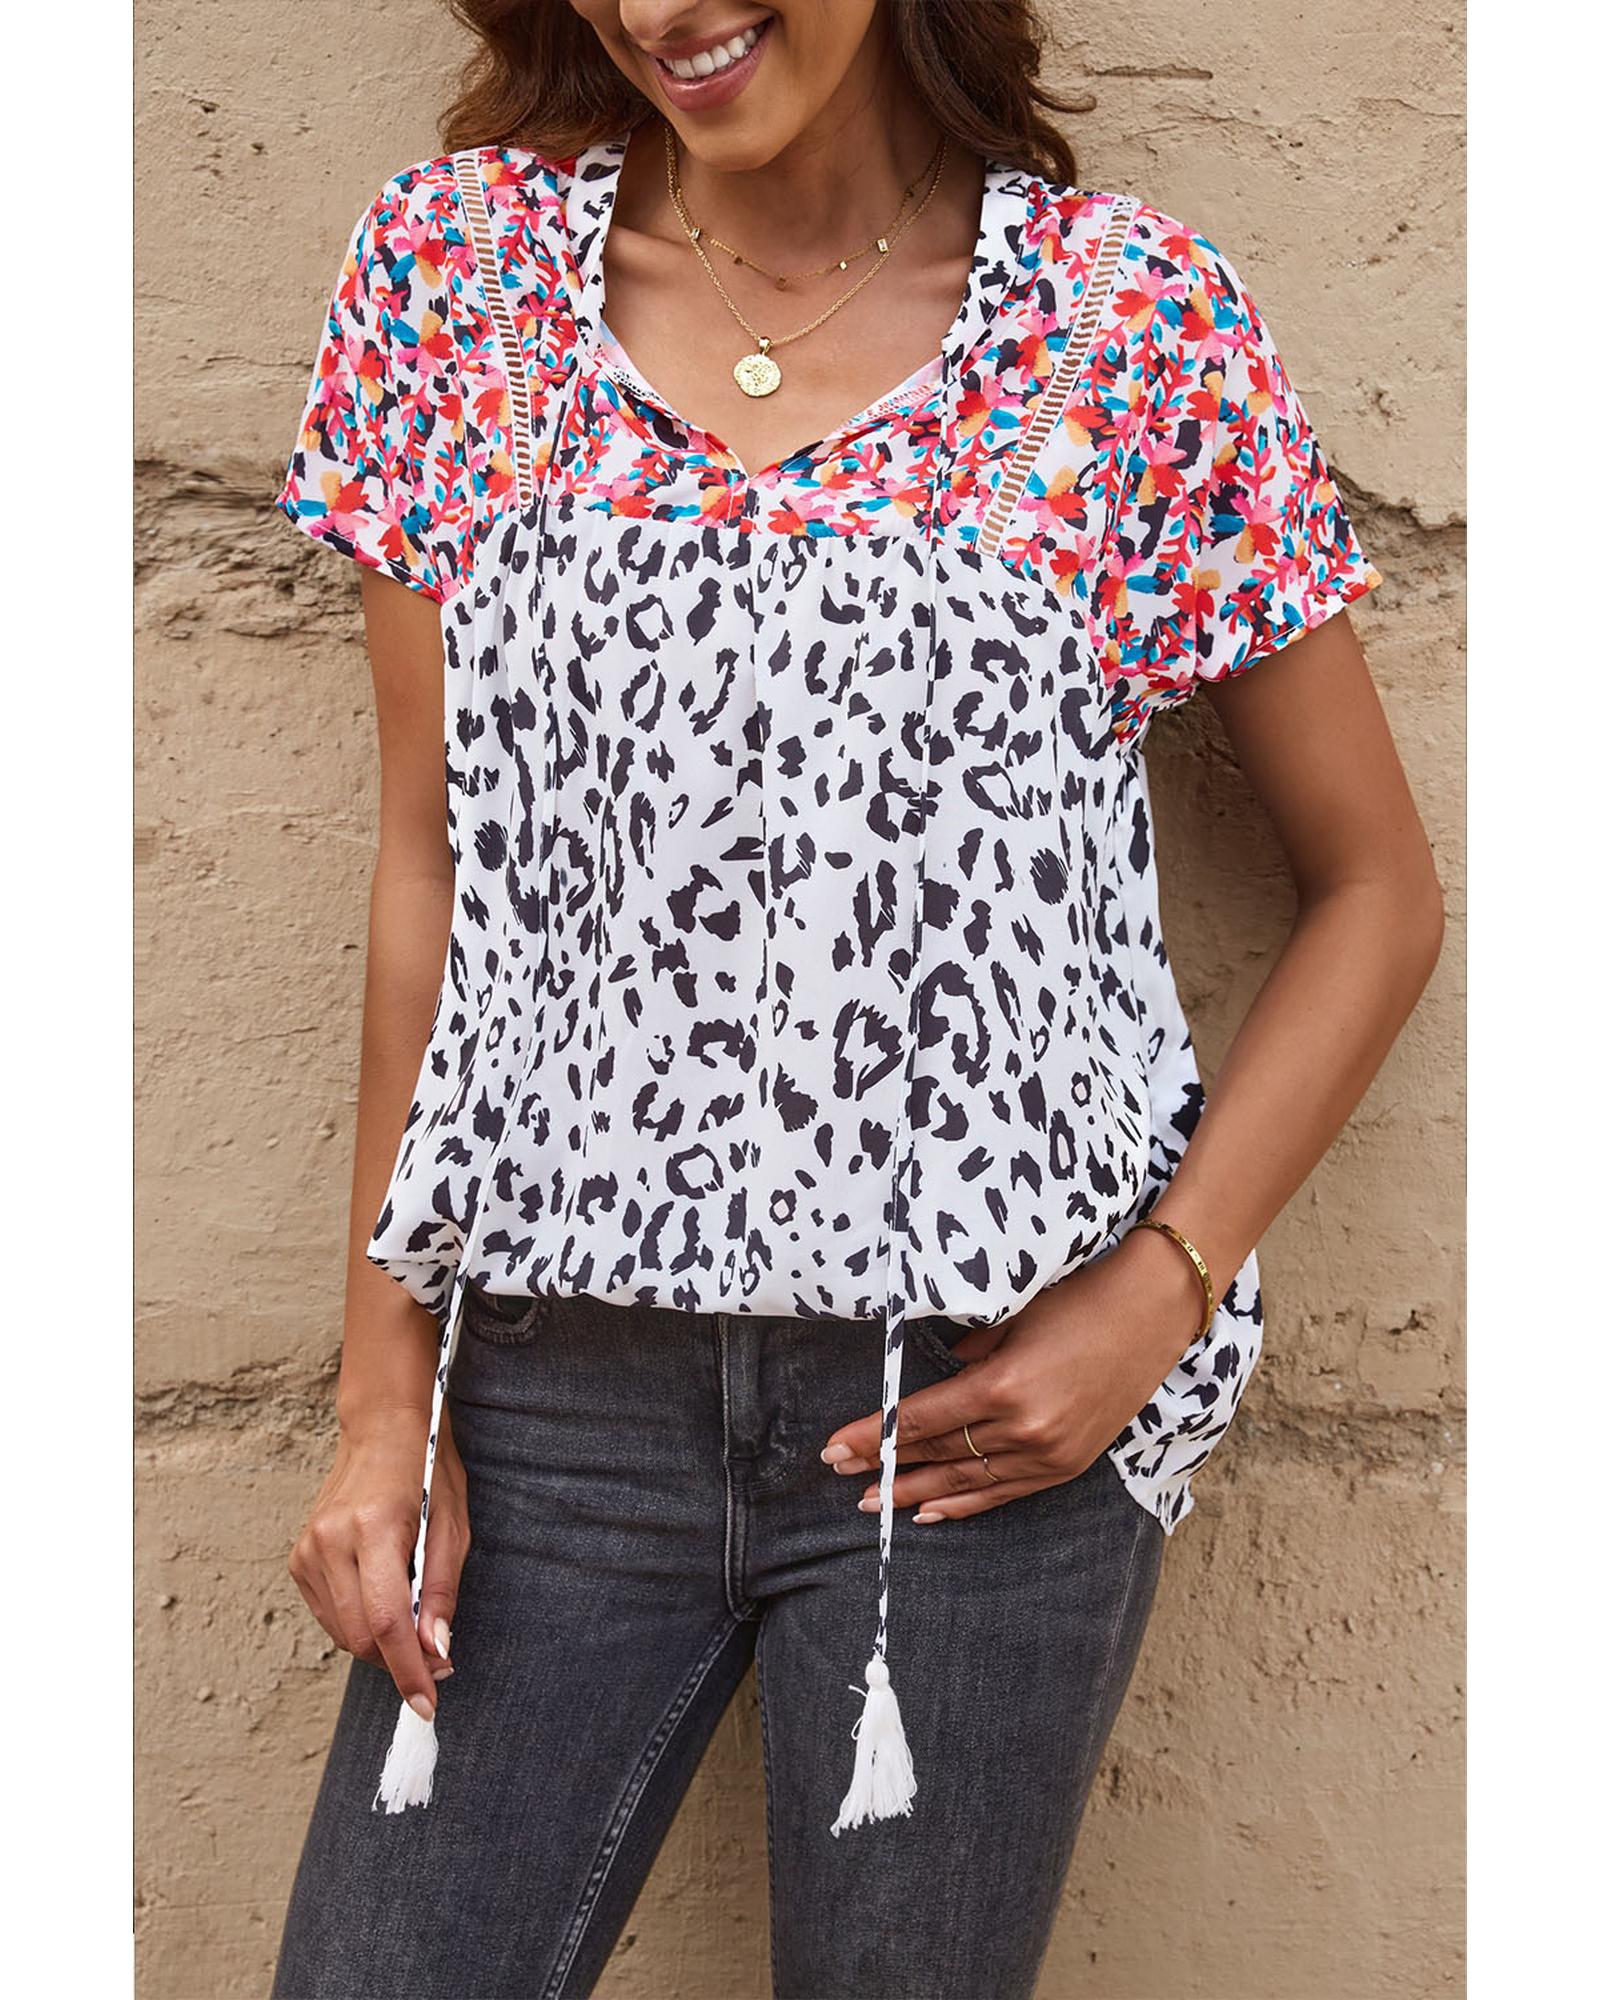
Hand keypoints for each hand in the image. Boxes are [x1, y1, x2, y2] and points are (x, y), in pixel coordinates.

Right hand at [288, 1402, 468, 1716]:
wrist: (382, 1428)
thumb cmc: (427, 1470)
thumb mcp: (452, 1525)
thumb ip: (441, 1590)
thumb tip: (435, 1650)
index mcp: (373, 1528)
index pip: (386, 1621)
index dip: (408, 1670)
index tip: (428, 1703)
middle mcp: (331, 1542)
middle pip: (362, 1635)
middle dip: (400, 1660)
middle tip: (438, 1659)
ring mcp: (308, 1551)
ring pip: (343, 1633)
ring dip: (380, 1644)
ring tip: (414, 1619)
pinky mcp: (299, 1559)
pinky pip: (330, 1615)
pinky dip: (360, 1623)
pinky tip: (383, 1599)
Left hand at [820, 1227, 1204, 1520]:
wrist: (1154, 1312)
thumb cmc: (1079, 1299)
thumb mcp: (1011, 1318)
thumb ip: (968, 1357)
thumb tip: (940, 1381)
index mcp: (1002, 1387)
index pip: (920, 1421)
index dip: (874, 1437)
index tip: (834, 1447)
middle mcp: (1024, 1429)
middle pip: (937, 1455)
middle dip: (884, 1466)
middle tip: (839, 1474)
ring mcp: (1048, 1453)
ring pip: (966, 1482)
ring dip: (915, 1492)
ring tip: (871, 1503)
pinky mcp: (1068, 1464)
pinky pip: (1005, 1493)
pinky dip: (965, 1504)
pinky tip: (930, 1512)